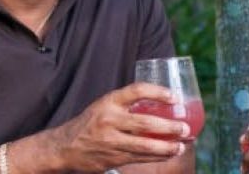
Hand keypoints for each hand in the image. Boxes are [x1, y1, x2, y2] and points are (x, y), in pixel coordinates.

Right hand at [46, 82, 189, 171]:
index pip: (137, 90)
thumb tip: (163, 101)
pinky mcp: (112, 158)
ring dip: (167, 147)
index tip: (175, 96)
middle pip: (145, 122)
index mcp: (109, 101)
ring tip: (181, 145)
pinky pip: (139, 158)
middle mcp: (110, 119)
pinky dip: (157, 156)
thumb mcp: (105, 105)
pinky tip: (169, 154)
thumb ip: (128, 104)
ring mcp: (111, 140)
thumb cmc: (92, 122)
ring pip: (144, 145)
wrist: (63, 147)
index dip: (158, 92)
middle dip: (169, 127)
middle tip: (185, 127)